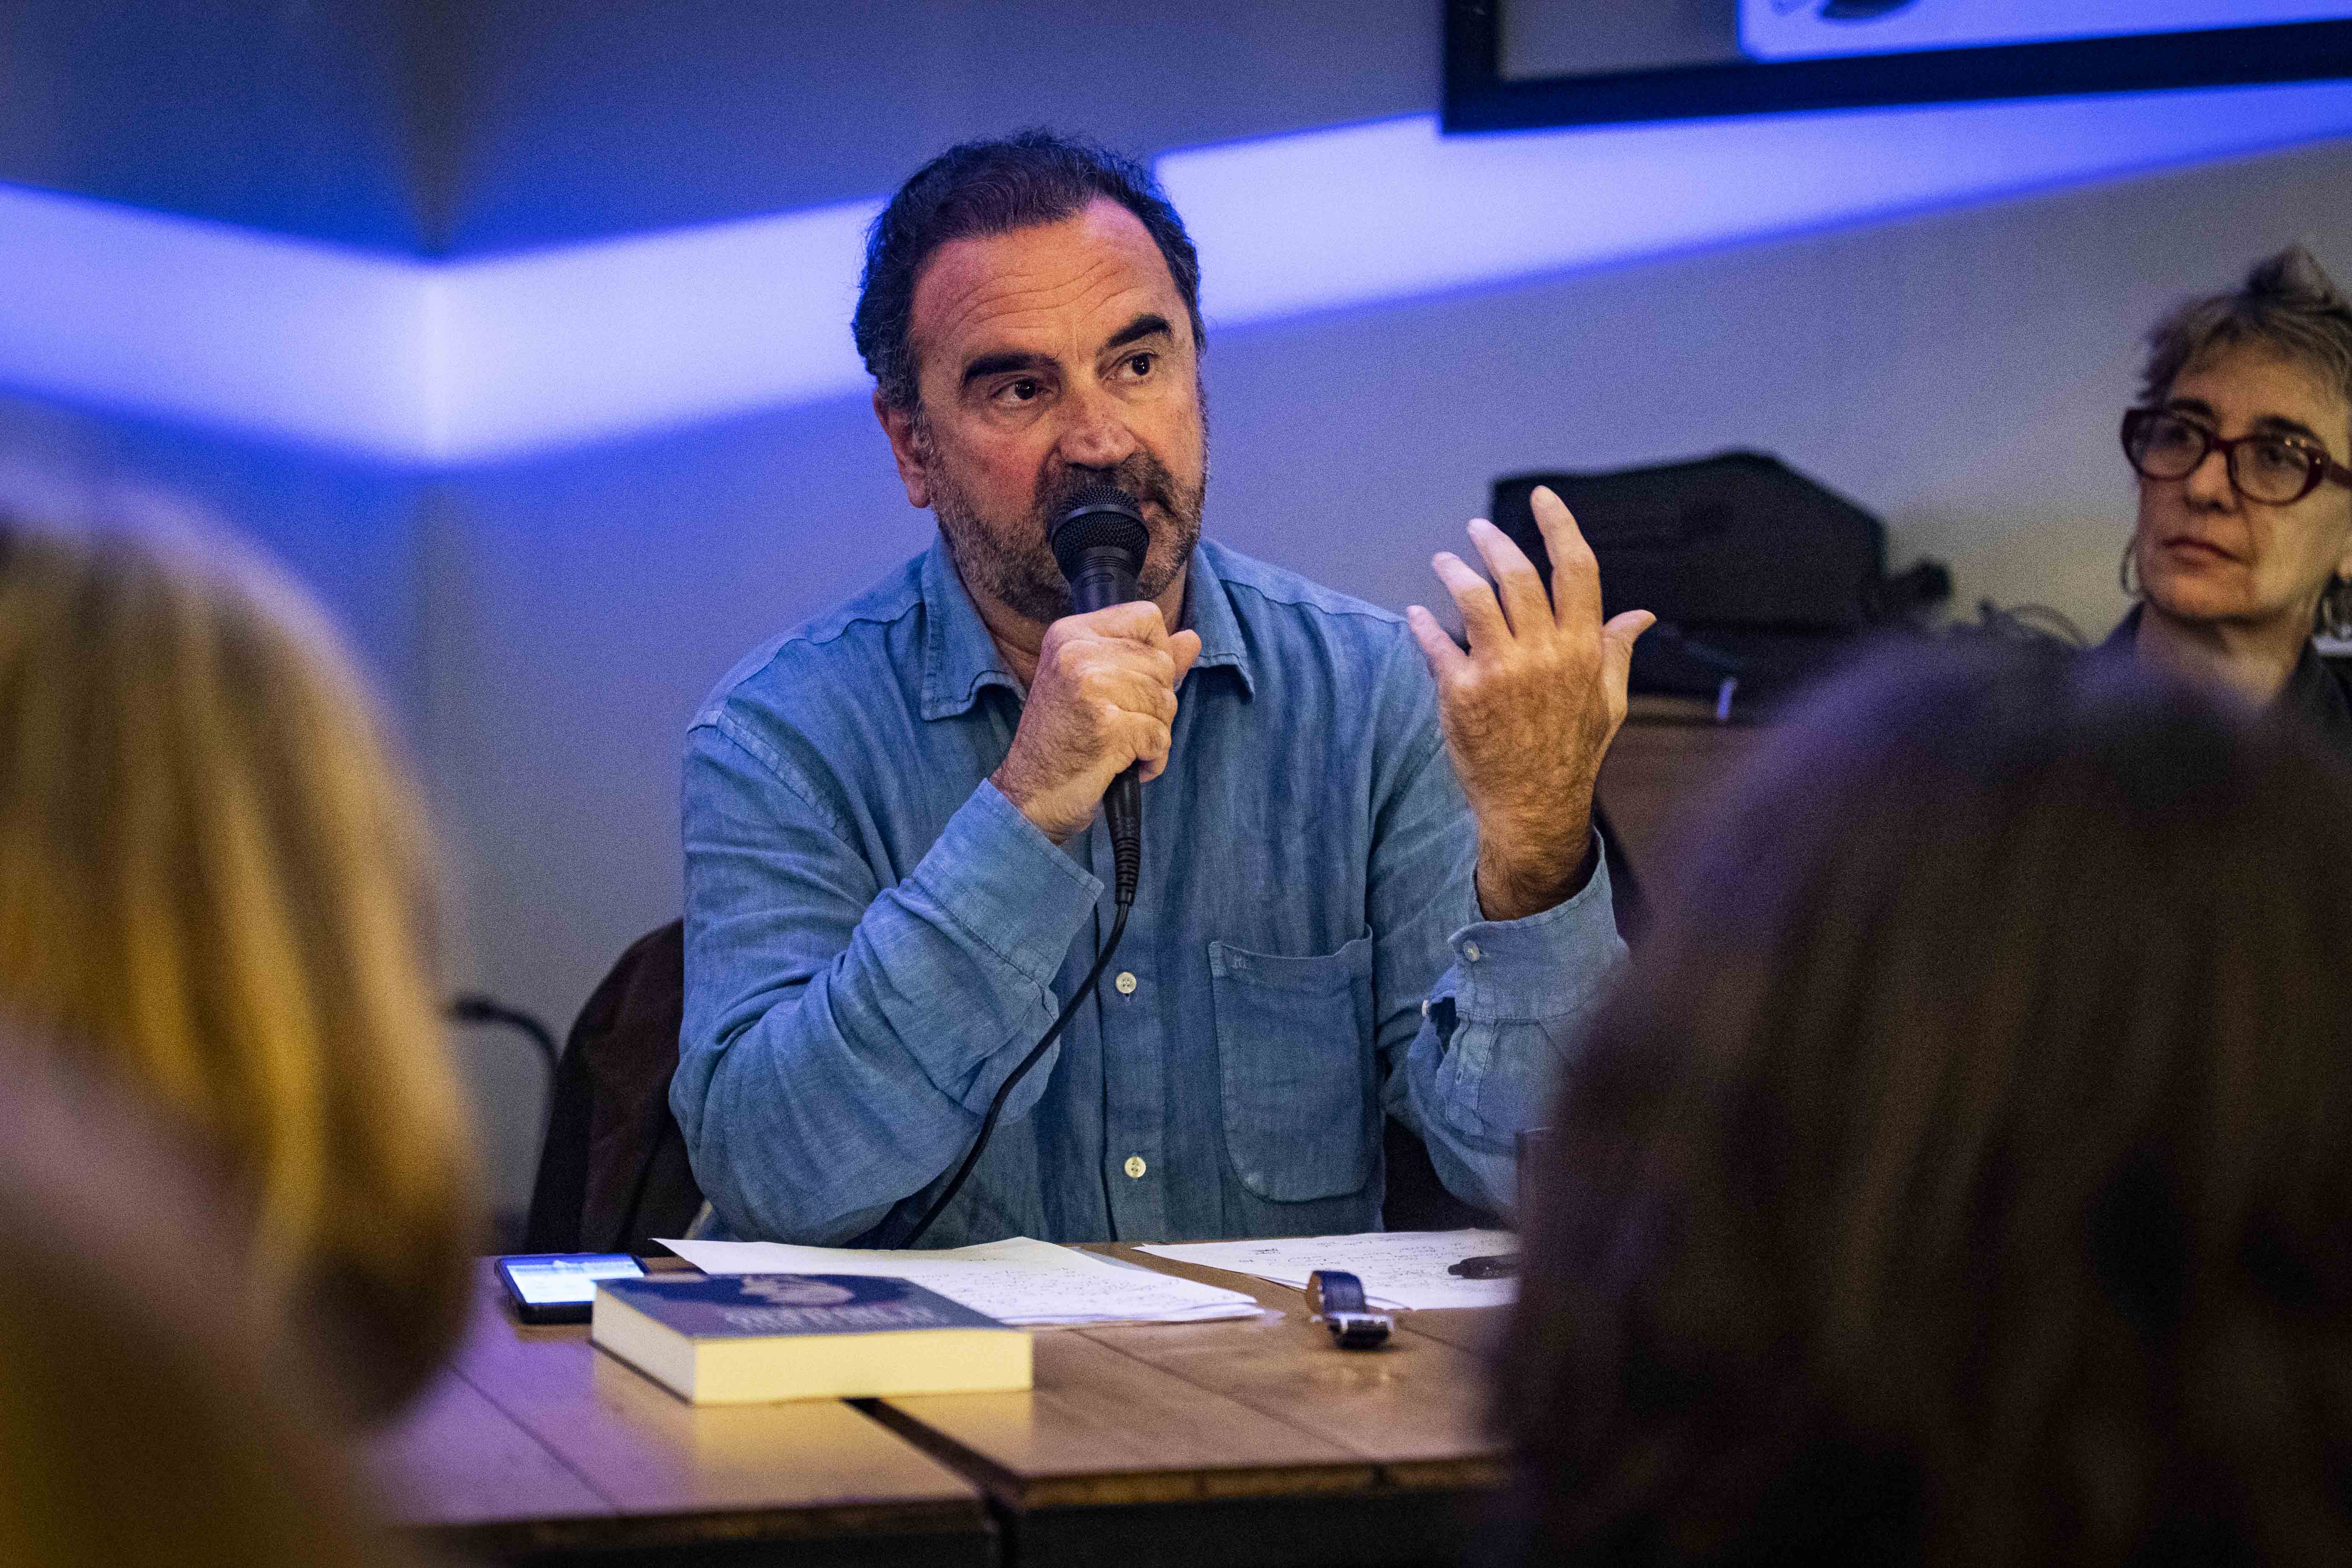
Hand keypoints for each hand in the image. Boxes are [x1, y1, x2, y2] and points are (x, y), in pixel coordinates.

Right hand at [992, 602, 1202, 842]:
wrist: (1029, 796)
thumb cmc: (1064, 742)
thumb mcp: (1097, 687)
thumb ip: (1146, 658)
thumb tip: (1192, 639)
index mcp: (1071, 634)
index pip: (1146, 617)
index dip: (1158, 652)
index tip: (1135, 684)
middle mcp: (1076, 652)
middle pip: (1162, 663)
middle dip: (1156, 702)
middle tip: (1119, 725)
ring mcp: (1090, 687)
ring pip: (1165, 700)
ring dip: (1154, 732)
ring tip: (1118, 746)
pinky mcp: (1106, 725)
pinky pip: (1160, 736)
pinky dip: (1152, 759)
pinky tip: (1122, 765)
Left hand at [1405, 488, 1652, 921]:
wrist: (1534, 805)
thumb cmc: (1573, 751)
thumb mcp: (1610, 700)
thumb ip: (1616, 649)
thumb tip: (1642, 614)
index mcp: (1583, 649)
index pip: (1576, 569)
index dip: (1559, 525)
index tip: (1542, 497)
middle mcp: (1544, 654)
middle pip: (1518, 575)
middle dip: (1495, 543)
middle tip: (1479, 529)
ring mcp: (1500, 672)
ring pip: (1473, 599)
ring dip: (1455, 571)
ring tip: (1444, 561)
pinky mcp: (1462, 693)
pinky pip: (1436, 644)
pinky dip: (1422, 624)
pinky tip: (1415, 614)